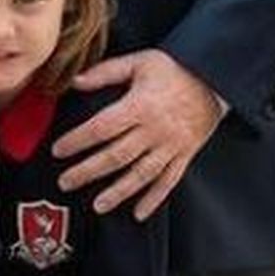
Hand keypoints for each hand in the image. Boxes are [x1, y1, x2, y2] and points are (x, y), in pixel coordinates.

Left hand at [53, 49, 222, 218]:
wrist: (216, 79)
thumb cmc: (175, 69)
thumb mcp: (140, 62)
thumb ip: (106, 72)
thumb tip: (75, 81)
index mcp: (140, 105)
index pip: (101, 128)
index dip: (78, 140)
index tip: (58, 150)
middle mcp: (154, 129)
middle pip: (116, 156)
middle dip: (87, 172)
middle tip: (65, 182)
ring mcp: (171, 145)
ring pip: (141, 174)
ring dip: (118, 192)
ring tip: (98, 206)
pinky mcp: (184, 155)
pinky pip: (169, 181)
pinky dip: (154, 199)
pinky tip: (139, 213)